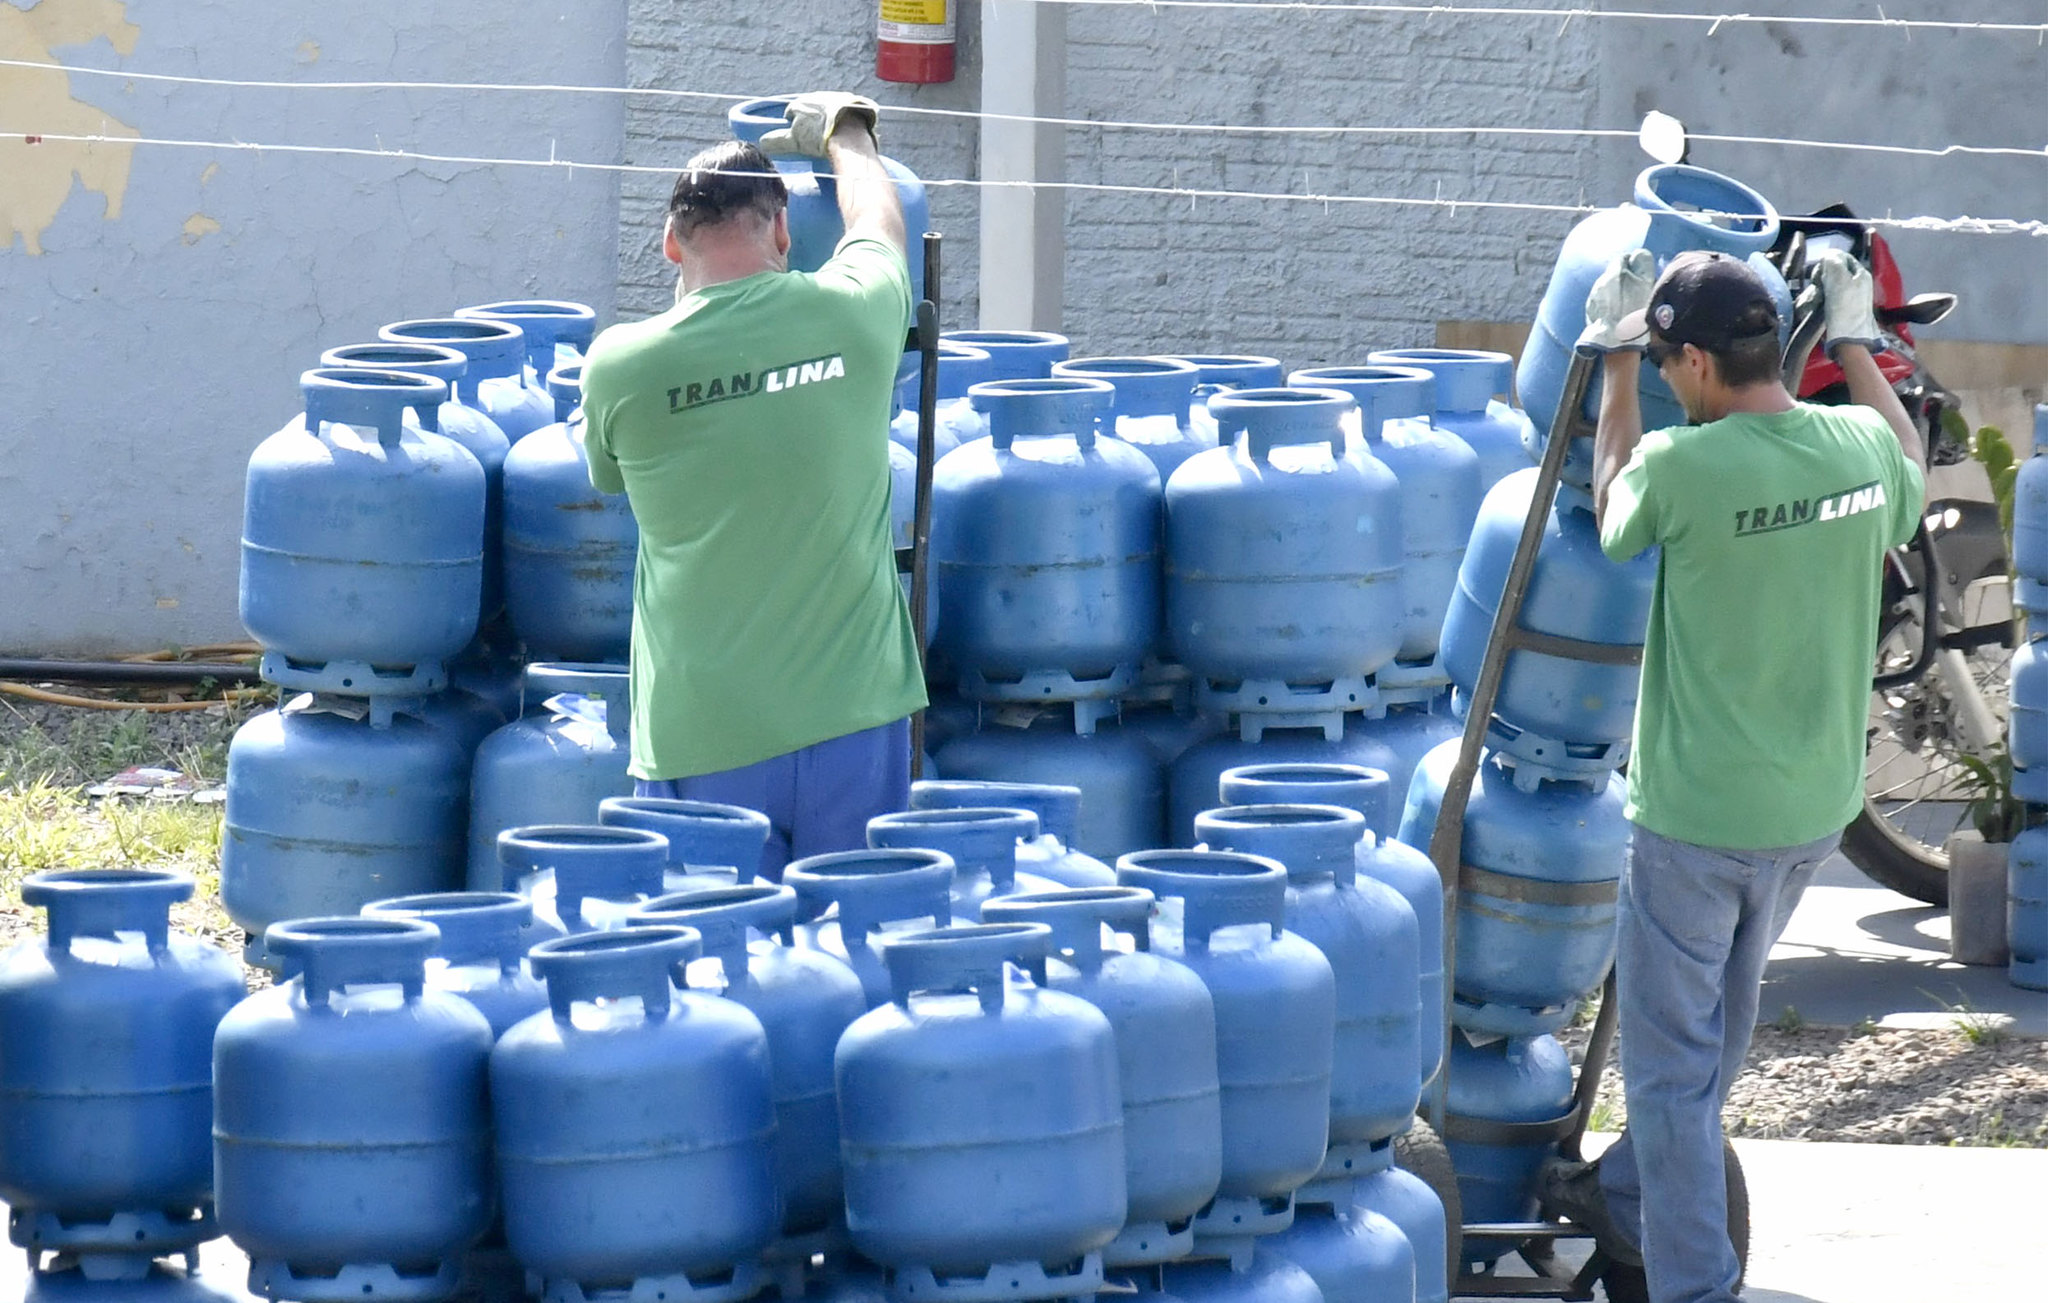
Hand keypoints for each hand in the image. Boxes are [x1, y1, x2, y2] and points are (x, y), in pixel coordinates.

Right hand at [758, 92, 879, 158]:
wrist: (851, 133)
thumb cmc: (819, 136)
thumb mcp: (795, 141)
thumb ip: (778, 141)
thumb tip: (762, 143)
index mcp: (801, 102)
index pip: (791, 111)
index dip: (793, 124)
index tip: (799, 137)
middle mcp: (818, 96)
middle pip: (811, 110)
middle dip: (812, 121)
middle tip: (816, 139)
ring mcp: (837, 97)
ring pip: (828, 110)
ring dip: (828, 120)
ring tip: (832, 137)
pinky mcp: (854, 103)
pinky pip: (846, 112)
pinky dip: (844, 121)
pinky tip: (846, 133)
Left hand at [1576, 249, 1655, 354]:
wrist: (1618, 342)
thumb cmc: (1635, 314)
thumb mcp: (1646, 285)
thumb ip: (1643, 266)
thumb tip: (1639, 255)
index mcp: (1614, 275)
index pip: (1622, 259)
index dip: (1632, 263)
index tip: (1639, 271)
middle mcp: (1600, 283)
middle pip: (1613, 274)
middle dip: (1624, 278)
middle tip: (1636, 288)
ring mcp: (1593, 297)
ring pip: (1606, 287)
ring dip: (1616, 290)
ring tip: (1627, 303)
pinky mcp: (1591, 310)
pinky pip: (1601, 300)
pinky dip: (1609, 302)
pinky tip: (1618, 312)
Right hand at [1810, 247, 1884, 357]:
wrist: (1848, 337)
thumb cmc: (1844, 306)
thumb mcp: (1838, 279)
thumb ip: (1833, 262)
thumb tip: (1828, 255)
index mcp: (1862, 274)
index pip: (1844, 258)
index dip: (1831, 260)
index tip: (1819, 269)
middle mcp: (1862, 283)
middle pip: (1841, 270)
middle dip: (1828, 273)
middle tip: (1818, 280)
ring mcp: (1856, 296)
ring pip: (1837, 283)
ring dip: (1826, 284)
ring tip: (1819, 290)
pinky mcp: (1849, 308)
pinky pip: (1836, 295)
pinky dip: (1828, 295)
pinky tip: (1822, 301)